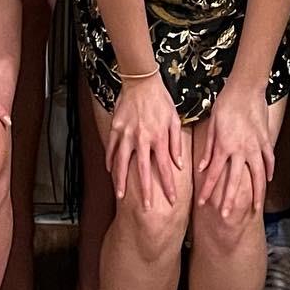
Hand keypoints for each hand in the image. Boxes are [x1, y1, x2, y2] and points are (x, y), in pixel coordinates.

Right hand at [106, 70, 183, 209]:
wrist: (141, 81)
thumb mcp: (174, 119)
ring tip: (120, 196)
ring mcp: (127, 134)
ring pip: (122, 162)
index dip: (168, 185)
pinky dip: (110, 160)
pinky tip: (110, 171)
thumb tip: (179, 165)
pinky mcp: (116, 128)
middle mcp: (142, 138)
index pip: (165, 167)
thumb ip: (176, 143)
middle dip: (145, 191)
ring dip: (121, 181)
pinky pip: (111, 147)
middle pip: (142, 170)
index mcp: (159, 137)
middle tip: (147, 209)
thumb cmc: (161, 100)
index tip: (172, 200)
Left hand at [195, 81, 273, 217]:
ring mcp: (255, 147)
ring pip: (257, 176)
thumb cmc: (226, 104)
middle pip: (235, 181)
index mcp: (224, 146)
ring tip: (255, 208)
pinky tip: (268, 181)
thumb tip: (203, 167)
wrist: (245, 88)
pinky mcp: (265, 140)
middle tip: (227, 215)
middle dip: (230, 200)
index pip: (214, 174)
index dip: (208, 190)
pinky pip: (269, 160)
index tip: (203, 203)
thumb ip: (208, 148)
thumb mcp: (212, 125)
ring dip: (256, 194)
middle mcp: (240, 150)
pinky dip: (269, 171)